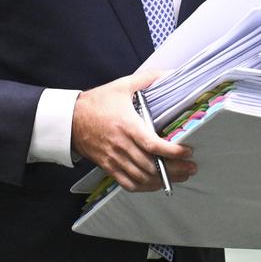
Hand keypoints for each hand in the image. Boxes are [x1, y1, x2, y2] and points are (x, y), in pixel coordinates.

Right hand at [72, 70, 195, 191]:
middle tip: (191, 168)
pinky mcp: (108, 167)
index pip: (153, 145)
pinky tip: (156, 184)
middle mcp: (121, 145)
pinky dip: (145, 187)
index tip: (187, 152)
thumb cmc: (96, 102)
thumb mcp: (122, 85)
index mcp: (127, 125)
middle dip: (175, 169)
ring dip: (163, 180)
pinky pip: (128, 184)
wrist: (69, 119)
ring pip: (142, 178)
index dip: (172, 152)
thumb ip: (148, 79)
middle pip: (152, 165)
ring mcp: (114, 158)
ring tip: (180, 176)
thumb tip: (171, 74)